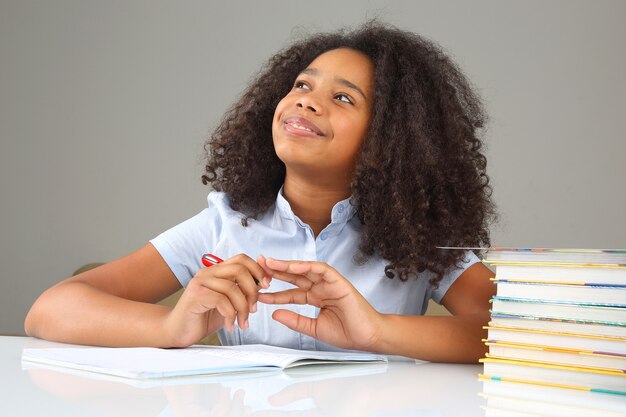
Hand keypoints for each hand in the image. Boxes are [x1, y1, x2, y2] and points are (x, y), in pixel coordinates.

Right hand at [164, 254, 270, 346]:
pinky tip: (230, 326)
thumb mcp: (229, 302)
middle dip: (253, 290)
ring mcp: (200, 283)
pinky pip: (222, 301)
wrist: (178, 331)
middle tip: (254, 308)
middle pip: (240, 269)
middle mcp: (207, 272)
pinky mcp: (196, 296)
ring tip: (242, 322)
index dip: (258, 270)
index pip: (241, 259)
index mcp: (216, 271)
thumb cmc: (204, 316)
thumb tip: (264, 280)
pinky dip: (230, 316)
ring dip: (242, 308)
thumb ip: (243, 290)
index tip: (266, 285)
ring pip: (232, 288)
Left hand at [257, 259, 383, 350]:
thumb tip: (274, 314)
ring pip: (305, 270)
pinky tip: (292, 267)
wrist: (367, 337)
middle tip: (259, 266)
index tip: (259, 292)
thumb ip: (295, 320)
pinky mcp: (338, 280)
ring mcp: (329, 283)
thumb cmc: (346, 333)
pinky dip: (307, 266)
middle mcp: (321, 288)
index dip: (275, 292)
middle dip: (277, 271)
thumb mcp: (313, 328)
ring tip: (270, 263)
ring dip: (288, 265)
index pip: (291, 292)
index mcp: (316, 298)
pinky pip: (321, 269)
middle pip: (295, 277)